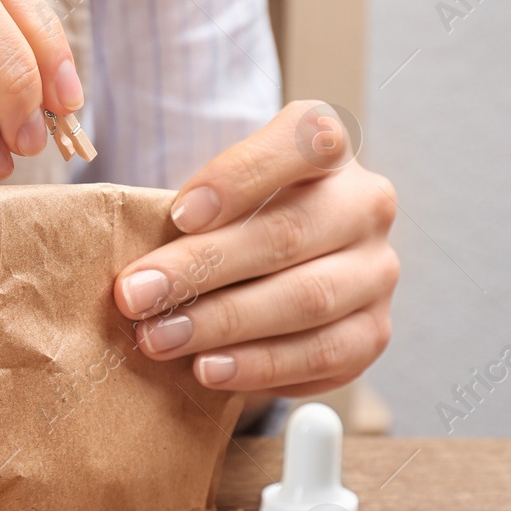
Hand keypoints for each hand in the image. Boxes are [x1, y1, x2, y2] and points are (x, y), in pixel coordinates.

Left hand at [115, 101, 399, 396]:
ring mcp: (376, 270)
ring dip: (223, 323)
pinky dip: (259, 365)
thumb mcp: (210, 197)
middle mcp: (365, 204)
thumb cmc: (228, 224)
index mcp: (328, 148)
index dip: (241, 177)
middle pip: (288, 233)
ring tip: (160, 339)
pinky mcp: (373, 331)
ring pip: (307, 298)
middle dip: (202, 268)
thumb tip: (133, 268)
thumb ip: (185, 215)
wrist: (274, 273)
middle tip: (135, 296)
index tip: (180, 213)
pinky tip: (208, 369)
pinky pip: (322, 354)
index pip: (303, 142)